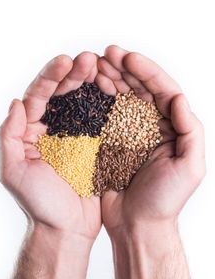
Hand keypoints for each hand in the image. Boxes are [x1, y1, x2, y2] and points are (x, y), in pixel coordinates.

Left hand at [0, 52, 100, 239]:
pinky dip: (105, 104)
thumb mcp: (13, 172)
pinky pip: (99, 120)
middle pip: (60, 94)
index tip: (65, 62)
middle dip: (73, 74)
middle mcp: (51, 130)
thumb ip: (9, 137)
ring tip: (102, 68)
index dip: (50, 77)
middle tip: (89, 59)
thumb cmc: (39, 204)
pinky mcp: (93, 147)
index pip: (37, 97)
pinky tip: (113, 91)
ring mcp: (74, 137)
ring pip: (81, 103)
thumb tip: (16, 103)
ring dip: (91, 84)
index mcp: (29, 133)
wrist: (66, 228)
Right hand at [98, 45, 205, 233]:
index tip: (128, 58)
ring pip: (121, 99)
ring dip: (110, 79)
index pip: (162, 92)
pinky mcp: (110, 143)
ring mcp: (129, 134)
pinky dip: (97, 101)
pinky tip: (88, 88)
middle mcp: (151, 128)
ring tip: (95, 64)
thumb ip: (190, 132)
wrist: (138, 225)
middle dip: (124, 69)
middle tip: (107, 53)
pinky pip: (104, 117)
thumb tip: (178, 99)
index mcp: (172, 130)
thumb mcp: (189, 168)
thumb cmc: (165, 202)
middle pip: (140, 90)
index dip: (147, 72)